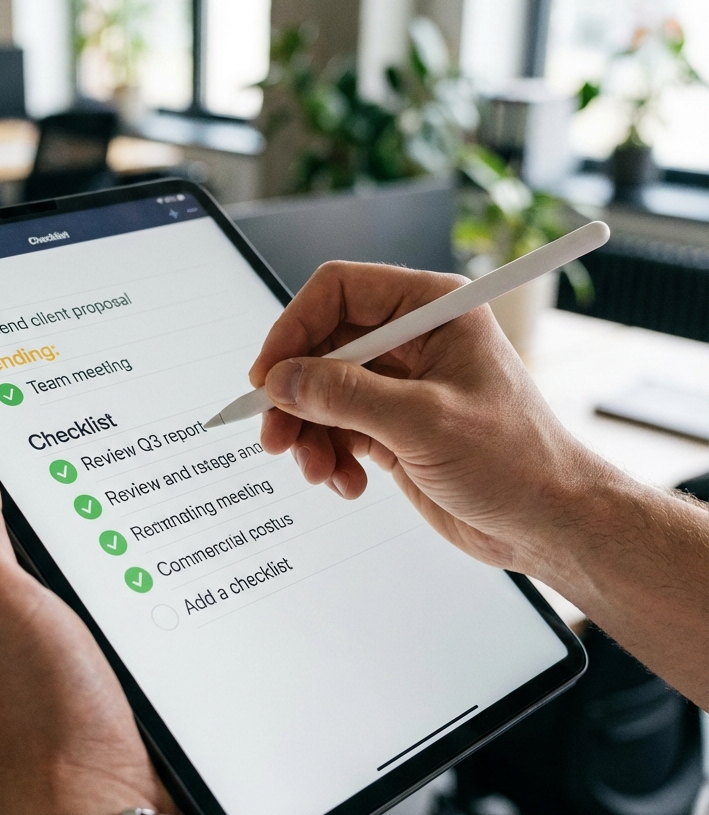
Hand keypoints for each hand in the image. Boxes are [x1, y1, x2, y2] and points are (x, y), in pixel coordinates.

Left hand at [0, 439, 173, 814]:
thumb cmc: (39, 710)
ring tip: (163, 500)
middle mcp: (19, 626)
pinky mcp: (115, 674)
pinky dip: (150, 588)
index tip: (58, 422)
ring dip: (125, 548)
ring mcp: (68, 652)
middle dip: (85, 506)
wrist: (102, 806)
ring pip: (98, 577)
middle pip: (51, 545)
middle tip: (129, 456)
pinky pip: (131, 613)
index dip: (20, 471)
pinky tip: (177, 570)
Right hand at [248, 261, 598, 574]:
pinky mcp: (392, 426)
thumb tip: (282, 379)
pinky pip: (337, 429)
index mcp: (432, 310)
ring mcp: (400, 385)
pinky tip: (348, 482)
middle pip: (321, 347)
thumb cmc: (516, 461)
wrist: (546, 522)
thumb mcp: (423, 423)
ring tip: (318, 471)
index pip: (339, 292)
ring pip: (321, 393)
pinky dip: (330, 457)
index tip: (268, 373)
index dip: (295, 327)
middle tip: (275, 434)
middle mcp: (412, 341)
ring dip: (309, 434)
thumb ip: (345, 396)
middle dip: (295, 395)